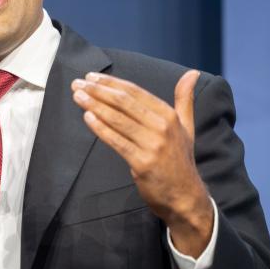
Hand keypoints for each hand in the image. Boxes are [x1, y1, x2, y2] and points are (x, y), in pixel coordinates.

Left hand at [70, 70, 213, 256]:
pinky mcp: (142, 163)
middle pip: (124, 102)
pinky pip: (117, 141)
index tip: (91, 76)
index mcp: (169, 115)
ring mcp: (153, 145)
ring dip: (94, 105)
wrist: (184, 196)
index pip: (135, 92)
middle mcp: (162, 127)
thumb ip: (184, 99)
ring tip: (77, 96)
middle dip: (98, 91)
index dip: (111, 82)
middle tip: (77, 83)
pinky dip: (100, 128)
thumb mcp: (186, 127)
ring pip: (118, 119)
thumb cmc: (179, 159)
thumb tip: (191, 72)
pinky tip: (87, 117)